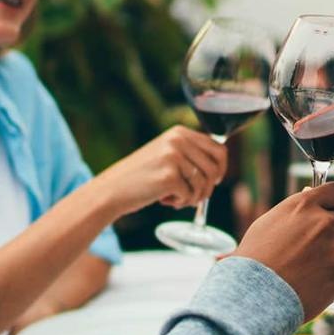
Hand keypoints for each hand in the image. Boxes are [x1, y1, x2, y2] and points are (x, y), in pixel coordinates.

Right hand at [89, 126, 226, 215]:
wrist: (112, 189)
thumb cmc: (141, 176)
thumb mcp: (166, 155)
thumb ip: (190, 154)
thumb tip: (220, 166)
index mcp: (179, 132)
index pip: (219, 149)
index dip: (221, 169)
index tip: (215, 181)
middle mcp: (178, 141)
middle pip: (215, 168)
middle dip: (208, 187)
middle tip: (193, 196)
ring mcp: (173, 157)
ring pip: (203, 184)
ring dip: (193, 197)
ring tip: (175, 198)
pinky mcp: (169, 176)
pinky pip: (190, 195)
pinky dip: (181, 203)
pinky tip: (164, 200)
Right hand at [234, 183, 333, 320]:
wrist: (254, 294)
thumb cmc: (255, 259)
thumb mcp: (269, 223)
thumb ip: (296, 210)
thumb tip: (310, 193)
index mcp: (305, 205)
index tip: (332, 208)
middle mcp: (323, 223)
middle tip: (314, 244)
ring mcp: (333, 249)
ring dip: (328, 255)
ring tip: (301, 268)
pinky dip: (329, 276)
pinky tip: (308, 282)